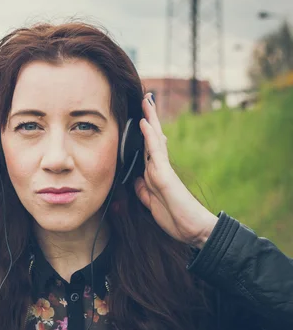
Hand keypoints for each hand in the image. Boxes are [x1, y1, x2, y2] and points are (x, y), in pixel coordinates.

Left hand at [134, 94, 217, 247]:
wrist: (193, 230)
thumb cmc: (174, 217)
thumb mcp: (151, 204)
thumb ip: (143, 190)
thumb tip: (135, 180)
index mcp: (155, 173)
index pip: (147, 148)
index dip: (144, 132)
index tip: (140, 117)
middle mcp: (159, 167)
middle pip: (152, 138)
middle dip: (149, 118)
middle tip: (145, 98)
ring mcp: (163, 169)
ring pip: (154, 140)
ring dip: (150, 119)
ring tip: (146, 101)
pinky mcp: (165, 176)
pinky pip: (155, 153)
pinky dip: (150, 137)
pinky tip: (146, 123)